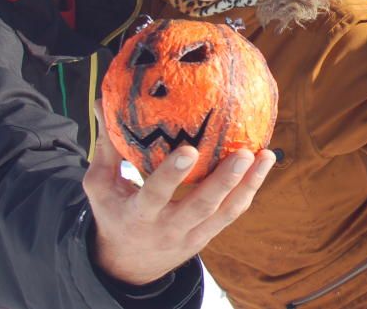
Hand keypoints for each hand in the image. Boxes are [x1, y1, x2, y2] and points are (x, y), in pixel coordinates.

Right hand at [83, 101, 276, 285]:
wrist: (128, 265)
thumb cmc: (115, 213)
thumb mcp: (101, 185)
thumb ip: (107, 146)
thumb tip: (103, 101)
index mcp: (138, 215)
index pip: (154, 195)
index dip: (171, 175)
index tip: (189, 150)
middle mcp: (167, 227)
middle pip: (200, 207)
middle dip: (223, 182)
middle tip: (243, 154)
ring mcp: (192, 234)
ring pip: (225, 212)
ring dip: (248, 184)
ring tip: (265, 155)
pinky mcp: (208, 235)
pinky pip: (233, 213)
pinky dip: (250, 189)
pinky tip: (264, 164)